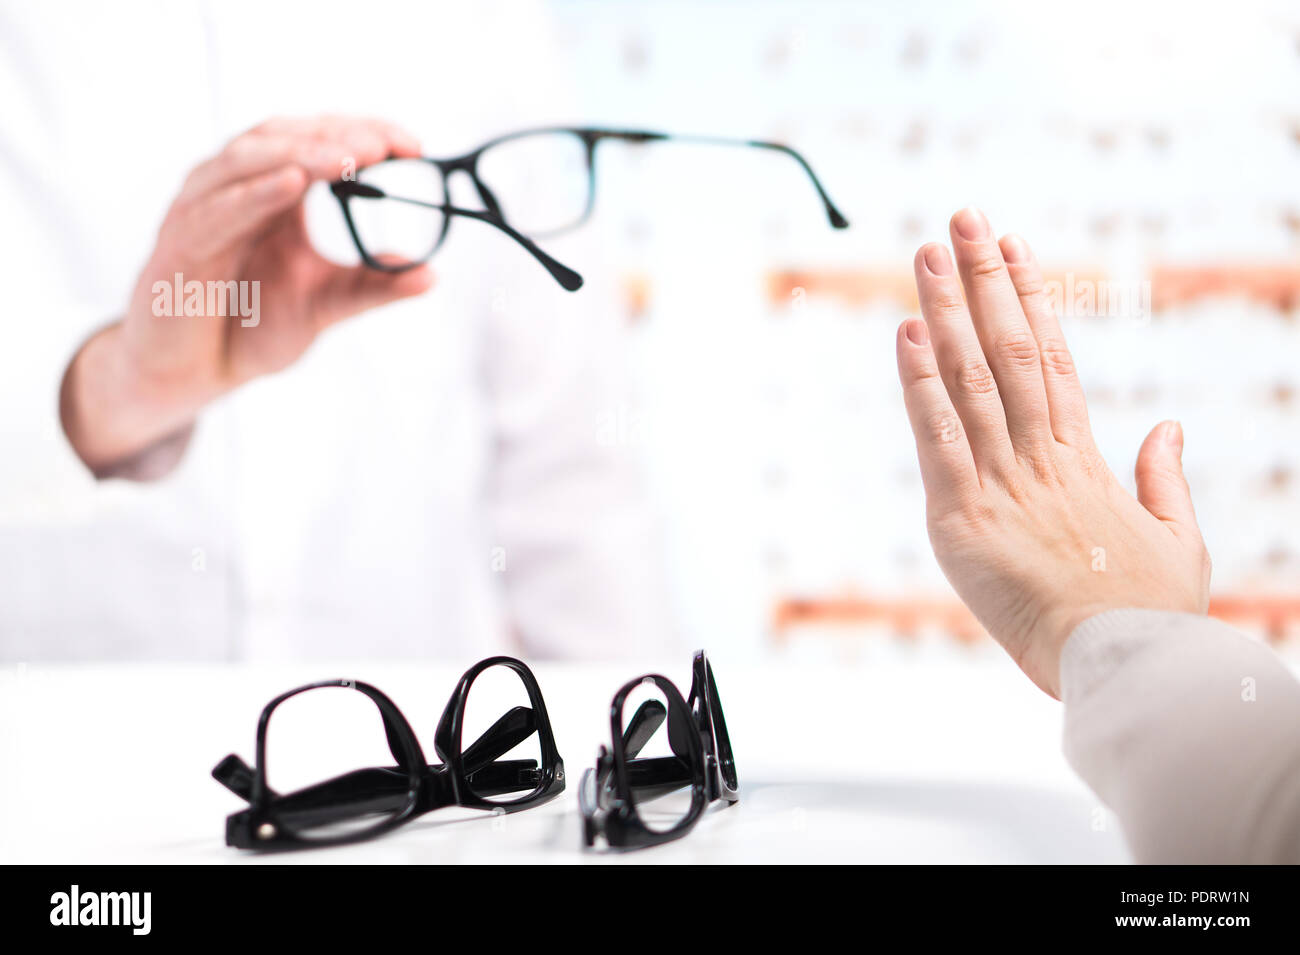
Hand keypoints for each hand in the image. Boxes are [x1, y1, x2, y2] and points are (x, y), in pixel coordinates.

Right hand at [62, 115, 433, 475]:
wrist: (191, 374)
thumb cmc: (249, 328)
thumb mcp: (325, 306)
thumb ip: (372, 287)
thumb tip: (432, 275)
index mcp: (272, 193)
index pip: (317, 141)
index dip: (363, 133)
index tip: (413, 146)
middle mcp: (234, 189)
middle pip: (283, 137)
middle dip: (336, 137)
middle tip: (383, 145)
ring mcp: (202, 210)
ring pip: (247, 160)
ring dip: (300, 154)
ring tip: (347, 156)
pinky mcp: (179, 245)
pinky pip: (216, 209)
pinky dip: (254, 193)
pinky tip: (290, 184)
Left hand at [896, 207, 1210, 696]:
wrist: (1123, 666)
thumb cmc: (1150, 613)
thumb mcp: (1176, 537)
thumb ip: (1163, 476)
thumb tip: (1168, 425)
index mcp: (1084, 458)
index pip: (1052, 358)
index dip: (1032, 298)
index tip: (1017, 250)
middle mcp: (1040, 456)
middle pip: (1010, 349)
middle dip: (984, 280)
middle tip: (964, 218)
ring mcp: (1001, 482)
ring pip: (971, 379)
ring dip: (947, 310)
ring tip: (928, 252)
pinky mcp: (962, 517)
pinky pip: (938, 437)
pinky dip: (919, 384)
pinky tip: (907, 333)